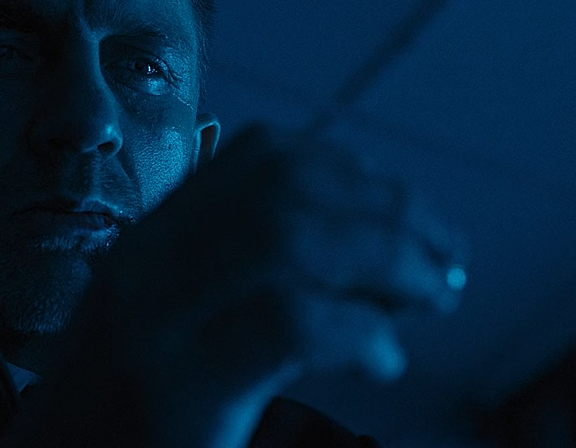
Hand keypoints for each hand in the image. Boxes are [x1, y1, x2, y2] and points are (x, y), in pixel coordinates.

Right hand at [10, 124, 467, 446]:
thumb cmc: (129, 419)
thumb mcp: (171, 323)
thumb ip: (244, 277)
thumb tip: (375, 256)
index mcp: (154, 240)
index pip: (264, 156)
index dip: (359, 173)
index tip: (414, 215)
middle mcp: (148, 267)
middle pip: (289, 188)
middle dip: (390, 212)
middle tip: (446, 260)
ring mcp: (155, 325)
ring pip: (290, 238)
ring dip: (388, 259)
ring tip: (430, 297)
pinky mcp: (173, 391)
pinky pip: (288, 324)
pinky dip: (358, 332)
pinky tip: (382, 359)